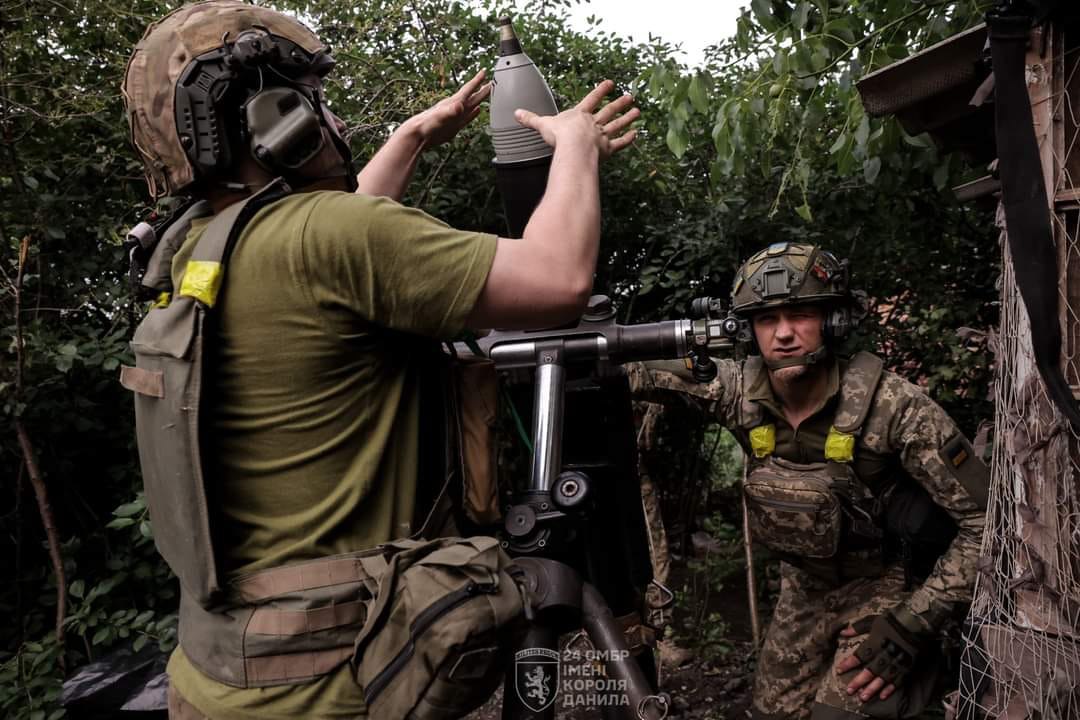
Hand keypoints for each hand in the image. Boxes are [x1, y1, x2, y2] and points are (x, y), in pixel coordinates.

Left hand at [406, 70, 490, 148]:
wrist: (419, 135)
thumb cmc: (427, 125)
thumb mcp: (440, 117)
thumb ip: (450, 112)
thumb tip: (459, 107)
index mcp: (454, 103)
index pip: (468, 89)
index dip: (477, 80)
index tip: (484, 71)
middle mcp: (456, 108)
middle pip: (473, 95)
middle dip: (482, 88)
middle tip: (492, 81)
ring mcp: (456, 117)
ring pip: (472, 105)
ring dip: (480, 98)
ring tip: (487, 92)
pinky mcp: (455, 125)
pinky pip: (468, 117)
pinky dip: (474, 113)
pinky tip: (477, 110)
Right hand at [514, 79, 638, 159]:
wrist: (573, 148)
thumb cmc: (560, 137)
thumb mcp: (543, 125)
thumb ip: (531, 119)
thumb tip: (517, 113)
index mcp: (579, 115)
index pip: (592, 99)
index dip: (601, 91)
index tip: (610, 83)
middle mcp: (593, 123)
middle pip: (608, 111)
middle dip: (619, 103)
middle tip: (630, 96)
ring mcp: (601, 136)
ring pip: (617, 124)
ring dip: (627, 118)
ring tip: (637, 111)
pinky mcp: (606, 149)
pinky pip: (619, 143)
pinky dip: (628, 139)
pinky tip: (635, 134)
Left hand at [836, 611, 927, 703]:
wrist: (916, 622)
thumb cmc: (892, 620)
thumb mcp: (872, 621)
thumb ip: (858, 628)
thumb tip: (842, 632)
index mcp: (875, 643)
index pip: (859, 656)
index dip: (849, 664)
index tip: (838, 671)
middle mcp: (885, 654)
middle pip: (870, 670)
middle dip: (859, 681)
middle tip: (849, 691)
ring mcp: (897, 662)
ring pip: (883, 678)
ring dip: (873, 688)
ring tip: (863, 698)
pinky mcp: (907, 666)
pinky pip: (898, 680)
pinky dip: (890, 688)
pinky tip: (882, 696)